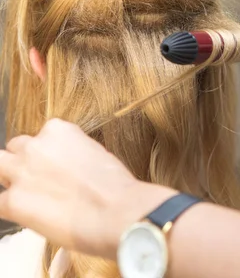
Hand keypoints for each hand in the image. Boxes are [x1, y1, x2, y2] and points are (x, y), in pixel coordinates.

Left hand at [0, 119, 175, 258]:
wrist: (118, 210)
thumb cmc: (117, 187)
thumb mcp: (97, 155)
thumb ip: (73, 156)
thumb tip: (67, 170)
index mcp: (59, 131)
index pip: (42, 137)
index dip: (49, 154)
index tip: (59, 167)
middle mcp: (36, 146)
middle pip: (16, 148)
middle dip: (25, 162)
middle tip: (42, 181)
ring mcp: (21, 172)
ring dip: (12, 180)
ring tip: (32, 196)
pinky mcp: (13, 201)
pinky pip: (0, 203)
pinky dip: (13, 210)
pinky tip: (34, 217)